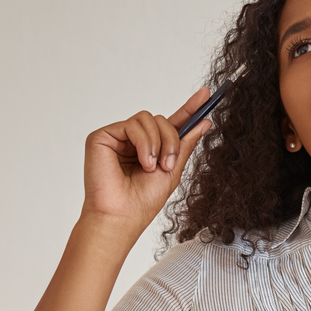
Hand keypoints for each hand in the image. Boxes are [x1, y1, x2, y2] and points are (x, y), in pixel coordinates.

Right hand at [82, 87, 211, 232]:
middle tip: (169, 164)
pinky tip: (143, 162)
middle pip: (161, 120)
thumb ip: (185, 144)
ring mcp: (117, 137)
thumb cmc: (143, 201)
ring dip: (158, 143)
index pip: (170, 123)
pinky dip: (144, 143)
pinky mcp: (102, 136)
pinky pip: (132, 124)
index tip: (207, 94)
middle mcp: (133, 140)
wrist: (122, 216)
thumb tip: (204, 122)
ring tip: (153, 167)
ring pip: (148, 118)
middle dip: (172, 139)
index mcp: (150, 148)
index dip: (189, 108)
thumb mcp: (173, 170)